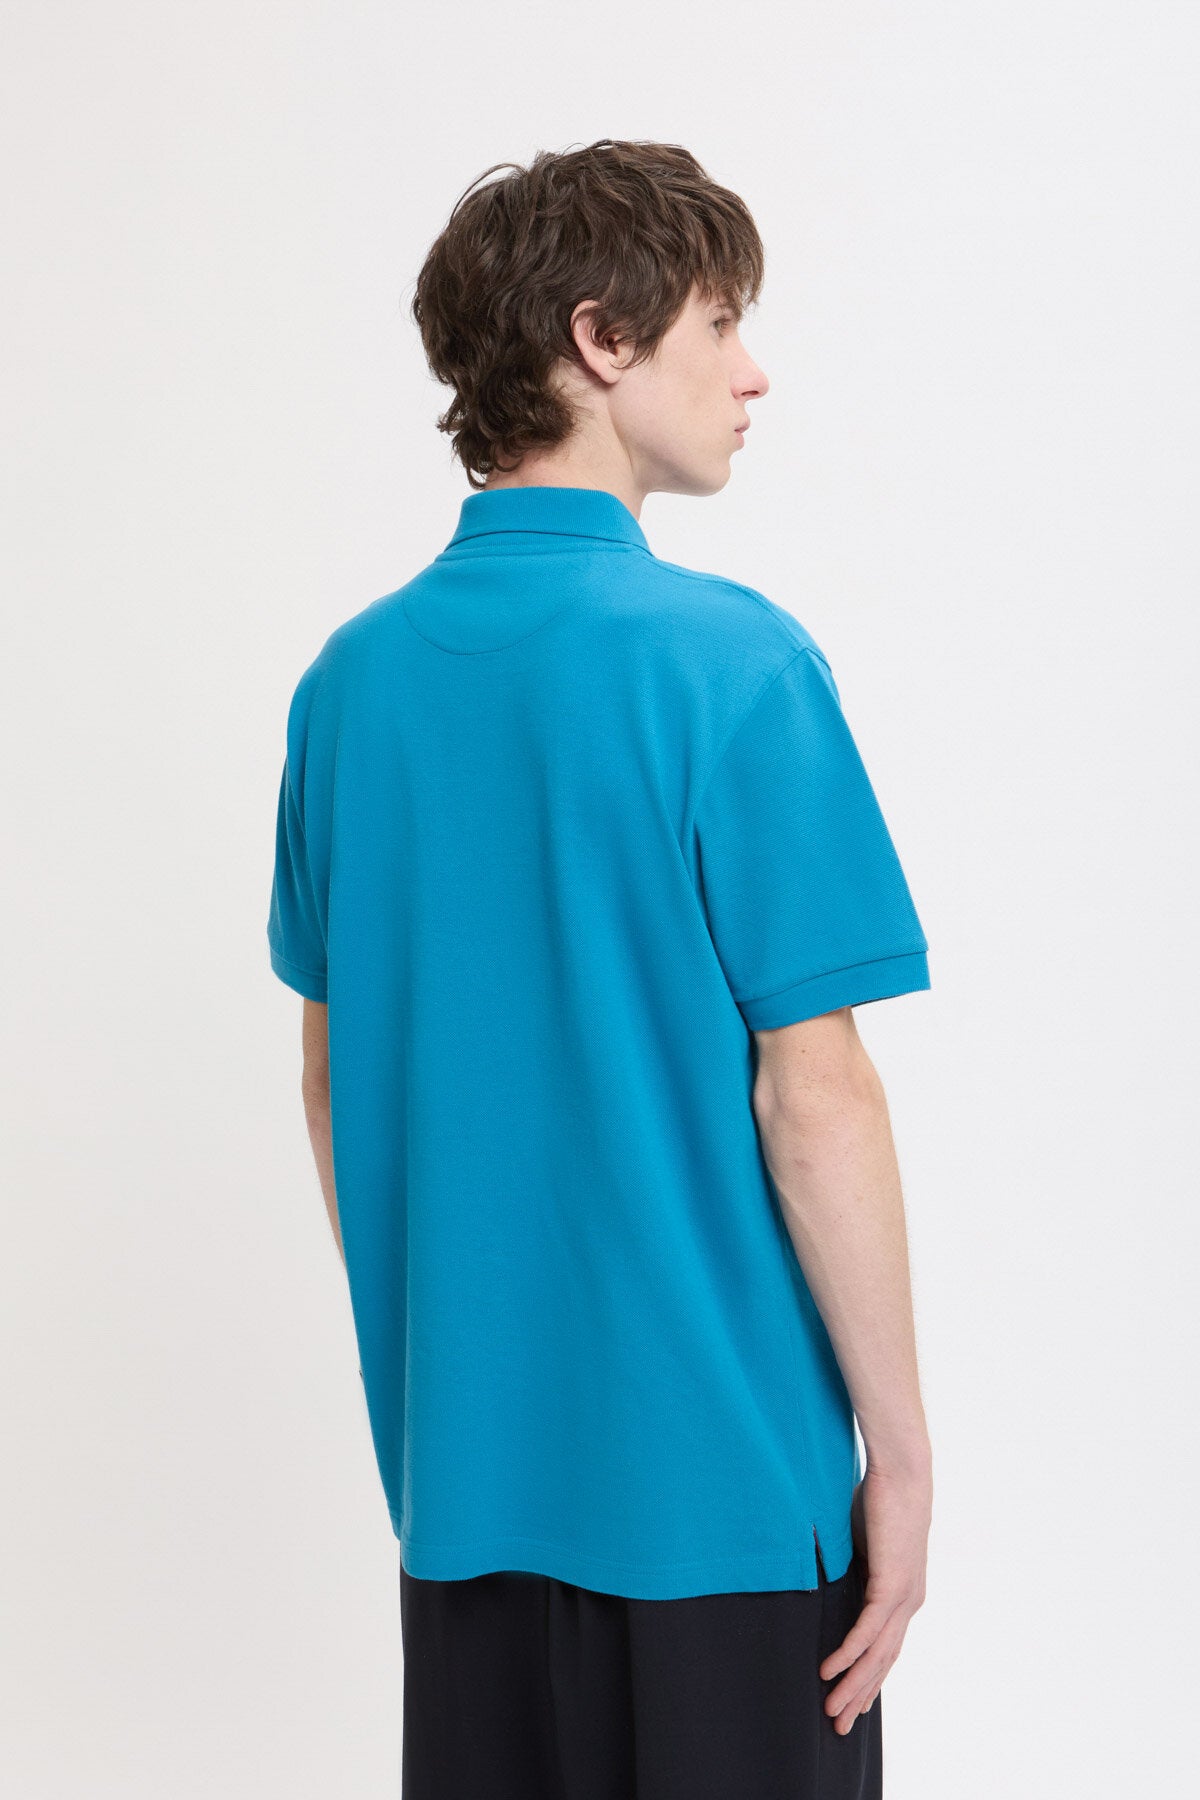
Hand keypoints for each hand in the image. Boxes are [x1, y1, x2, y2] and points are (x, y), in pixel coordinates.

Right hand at [818, 1460, 931, 1734]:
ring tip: (830, 1709)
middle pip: (883, 1662)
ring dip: (853, 1685)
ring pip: (876, 1654)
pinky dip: (849, 1653)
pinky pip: (868, 1630)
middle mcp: (909, 1603)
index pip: (885, 1648)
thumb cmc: (880, 1499)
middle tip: (838, 1725)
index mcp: (903, 1594)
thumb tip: (830, 1584)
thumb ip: (852, 1570)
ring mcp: (904, 1596)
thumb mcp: (860, 1545)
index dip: (867, 1679)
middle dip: (860, 1696)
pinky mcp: (893, 1585)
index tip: (850, 1703)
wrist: (901, 1470)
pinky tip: (830, 1671)